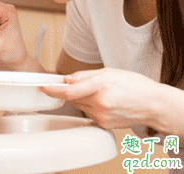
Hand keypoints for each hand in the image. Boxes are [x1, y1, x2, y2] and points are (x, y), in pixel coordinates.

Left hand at [40, 68, 161, 128]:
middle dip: (76, 90)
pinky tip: (107, 104)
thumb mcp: (108, 72)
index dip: (53, 90)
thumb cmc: (134, 85)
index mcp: (100, 86)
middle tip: (91, 86)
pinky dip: (92, 107)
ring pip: (80, 105)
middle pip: (73, 97)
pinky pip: (89, 113)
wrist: (153, 105)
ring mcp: (101, 116)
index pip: (69, 91)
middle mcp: (99, 103)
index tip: (43, 87)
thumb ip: (83, 75)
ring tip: (103, 94)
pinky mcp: (103, 124)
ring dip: (84, 99)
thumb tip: (66, 79)